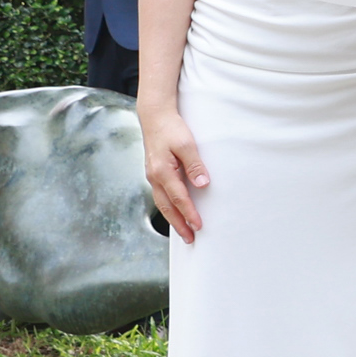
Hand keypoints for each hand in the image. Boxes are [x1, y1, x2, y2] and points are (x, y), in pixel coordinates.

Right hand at [143, 109, 208, 242]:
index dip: (189, 213)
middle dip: (178, 224)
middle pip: (166, 207)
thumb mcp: (187, 144)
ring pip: (162, 203)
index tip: (198, 226)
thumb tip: (202, 185)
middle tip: (190, 239)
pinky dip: (169, 207)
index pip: (178, 198)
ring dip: (173, 218)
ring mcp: (153, 176)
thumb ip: (195, 165)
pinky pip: (162, 195)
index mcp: (162, 172)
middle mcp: (154, 177)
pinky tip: (176, 211)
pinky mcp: (155, 173)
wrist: (155, 117)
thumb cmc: (172, 129)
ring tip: (184, 231)